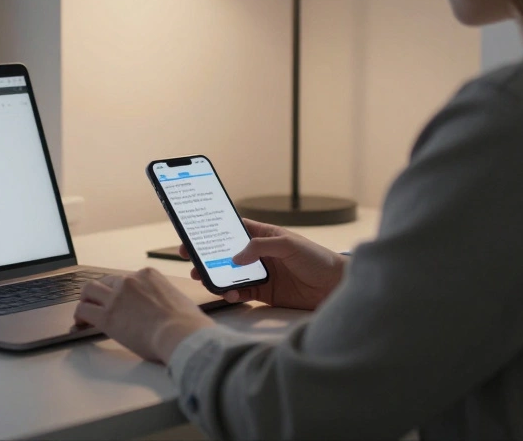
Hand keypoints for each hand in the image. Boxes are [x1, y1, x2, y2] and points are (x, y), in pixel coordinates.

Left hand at [73, 267, 215, 363]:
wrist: (180, 333)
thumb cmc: (186, 322)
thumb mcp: (178, 298)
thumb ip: (164, 298)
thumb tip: (164, 308)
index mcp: (148, 275)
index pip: (126, 279)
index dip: (121, 291)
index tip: (121, 301)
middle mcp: (130, 281)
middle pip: (106, 281)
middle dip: (102, 293)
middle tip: (99, 304)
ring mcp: (117, 297)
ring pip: (89, 290)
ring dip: (86, 300)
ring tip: (86, 311)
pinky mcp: (107, 316)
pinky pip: (84, 310)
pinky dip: (81, 316)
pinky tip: (81, 324)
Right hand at [180, 218, 346, 310]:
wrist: (335, 287)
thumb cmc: (317, 259)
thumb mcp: (289, 245)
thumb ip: (261, 247)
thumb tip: (235, 257)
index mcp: (265, 236)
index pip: (235, 229)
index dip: (215, 229)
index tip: (194, 231)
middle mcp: (259, 254)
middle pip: (226, 253)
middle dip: (207, 255)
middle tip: (188, 256)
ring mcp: (261, 275)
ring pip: (230, 274)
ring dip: (215, 275)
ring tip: (201, 277)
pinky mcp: (264, 294)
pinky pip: (241, 293)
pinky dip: (231, 293)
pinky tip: (227, 293)